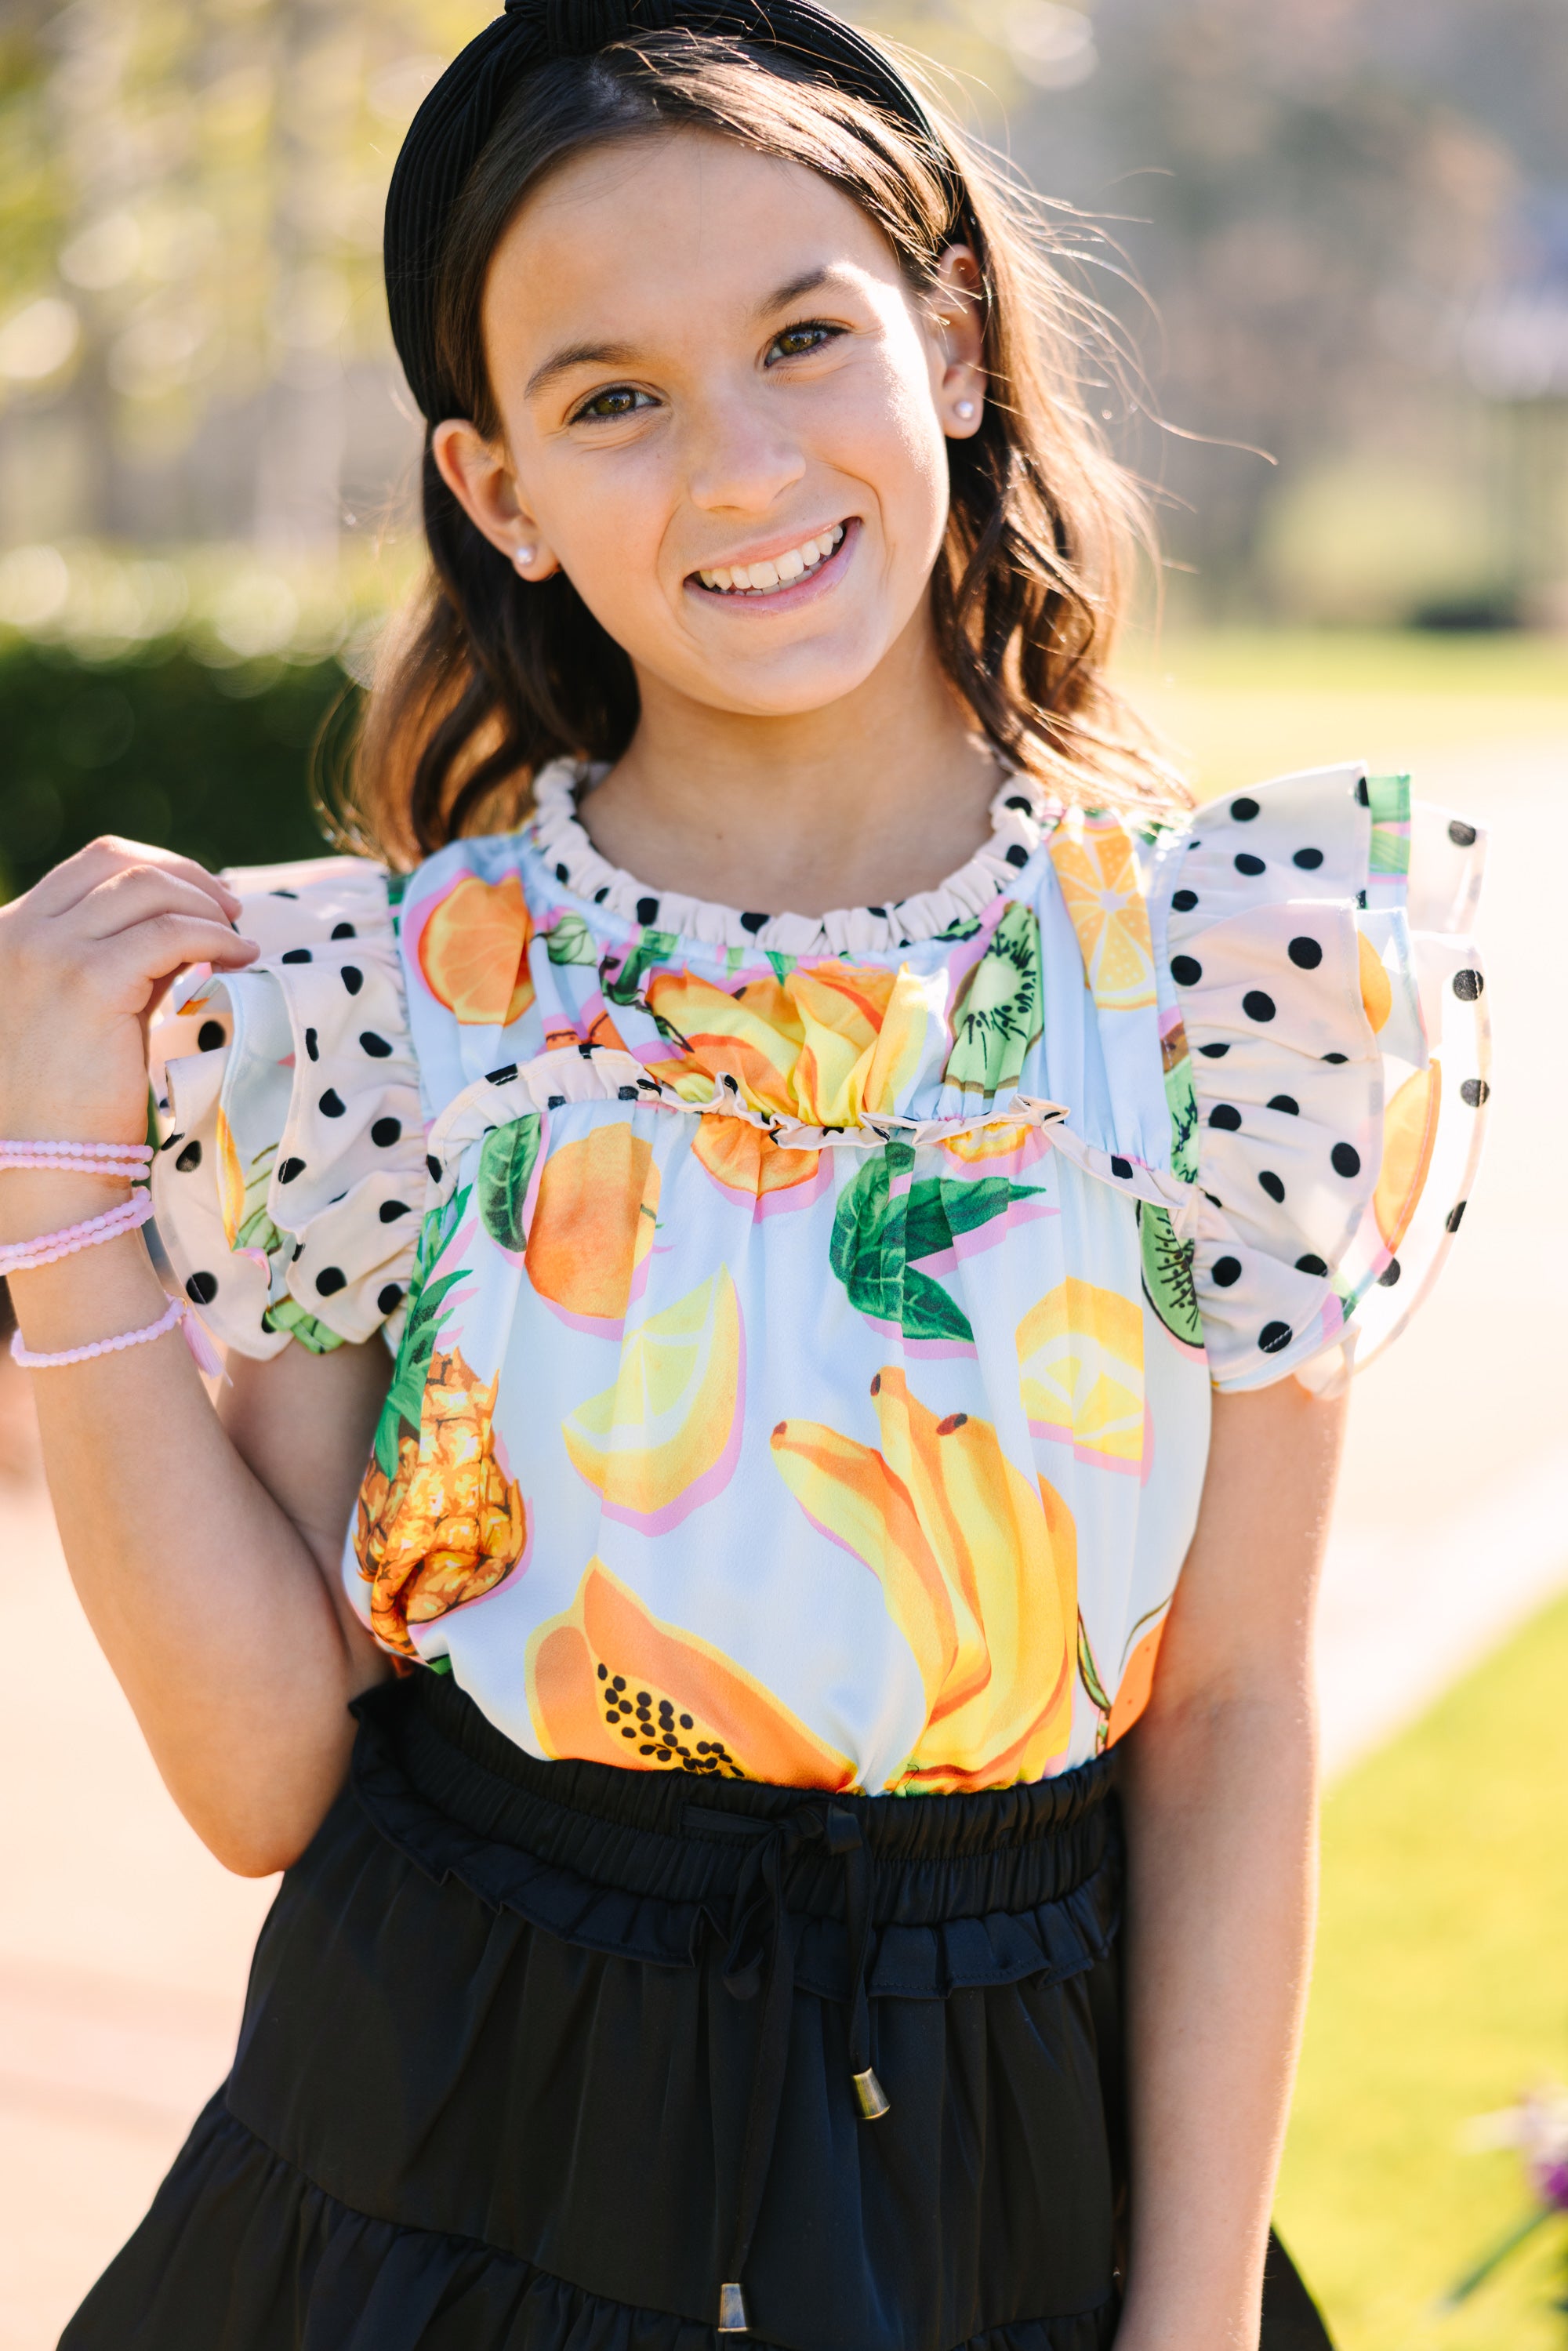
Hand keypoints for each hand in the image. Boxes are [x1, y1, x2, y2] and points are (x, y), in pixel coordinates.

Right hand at [0, 837, 256, 1150]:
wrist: (42, 1161)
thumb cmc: (66, 1101)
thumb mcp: (91, 1009)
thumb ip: (126, 960)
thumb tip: (189, 925)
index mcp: (11, 933)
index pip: (90, 868)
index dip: (157, 870)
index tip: (201, 899)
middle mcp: (21, 932)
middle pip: (115, 861)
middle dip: (184, 874)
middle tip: (228, 909)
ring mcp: (50, 953)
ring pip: (146, 888)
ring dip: (204, 905)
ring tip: (238, 937)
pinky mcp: (89, 982)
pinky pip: (170, 934)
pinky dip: (213, 936)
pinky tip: (238, 958)